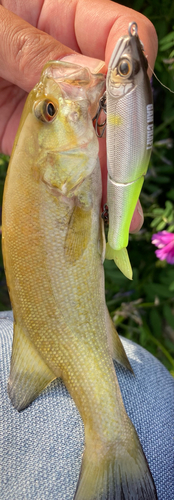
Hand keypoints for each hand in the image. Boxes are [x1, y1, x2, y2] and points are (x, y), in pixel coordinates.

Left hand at [0, 0, 157, 230]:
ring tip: (118, 204)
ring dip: (105, 170)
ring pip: (89, 134)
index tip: (124, 100)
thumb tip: (90, 78)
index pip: (116, 36)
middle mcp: (64, 61)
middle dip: (124, 133)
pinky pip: (56, 156)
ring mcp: (48, 100)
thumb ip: (35, 50)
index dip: (129, 66)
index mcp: (63, 16)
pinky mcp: (27, 132)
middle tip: (127, 169)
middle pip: (111, 95)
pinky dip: (74, 181)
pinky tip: (92, 202)